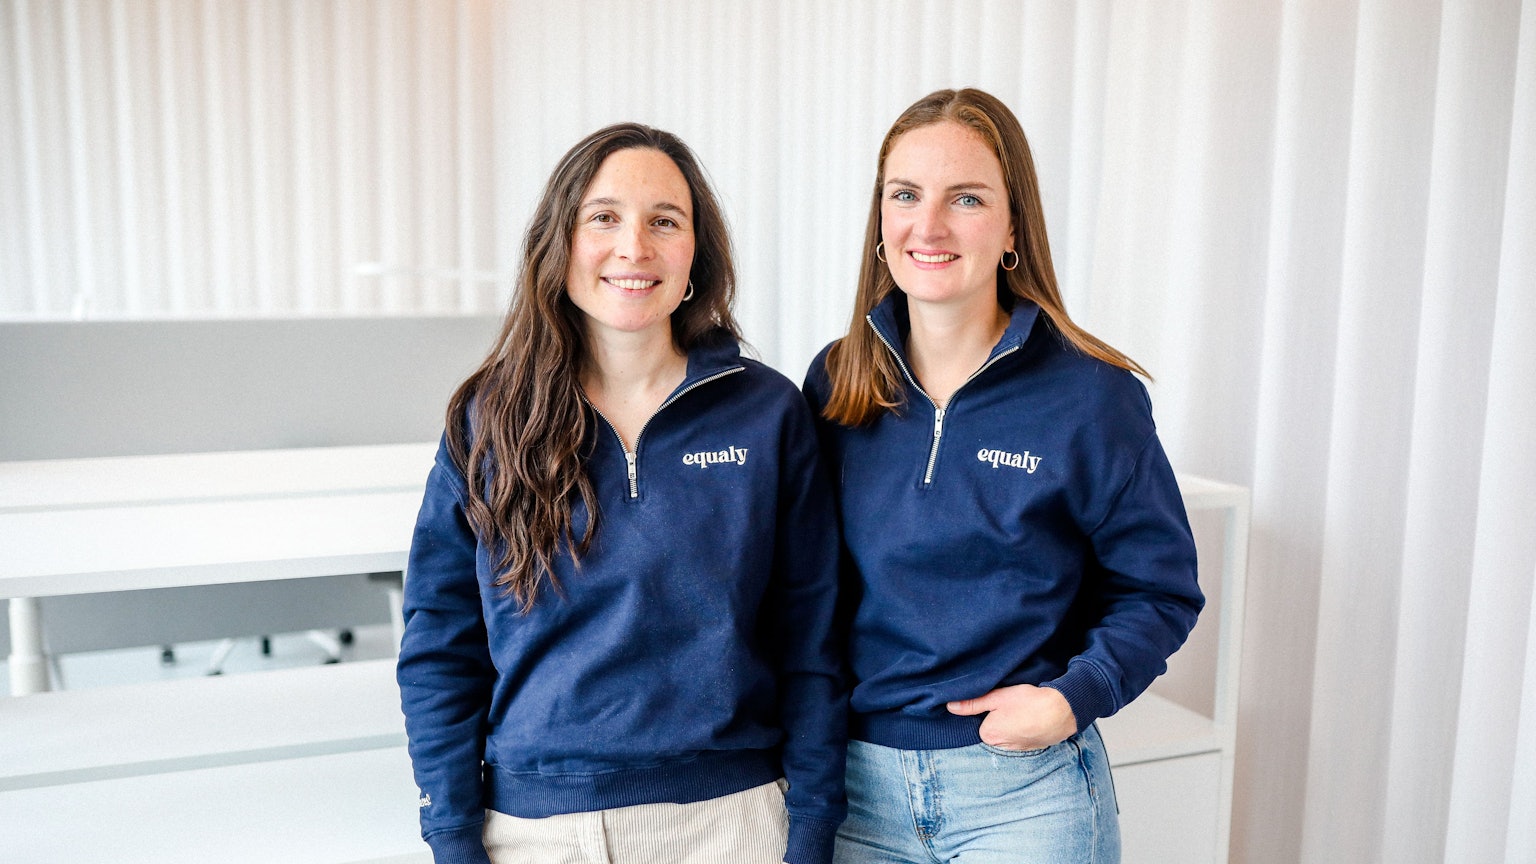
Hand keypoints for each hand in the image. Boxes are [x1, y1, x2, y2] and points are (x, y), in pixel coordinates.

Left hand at [946, 683, 1077, 750]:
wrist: (1062, 711)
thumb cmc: (1029, 702)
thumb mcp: (997, 697)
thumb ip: (973, 703)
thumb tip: (950, 707)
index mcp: (988, 735)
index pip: (979, 722)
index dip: (987, 710)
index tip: (998, 702)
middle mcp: (1000, 747)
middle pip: (992, 730)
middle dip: (998, 720)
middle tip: (1012, 707)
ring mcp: (1017, 750)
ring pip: (1007, 735)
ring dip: (1012, 725)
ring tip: (1023, 713)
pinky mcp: (1031, 749)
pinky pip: (1020, 738)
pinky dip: (1023, 730)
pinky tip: (1031, 720)